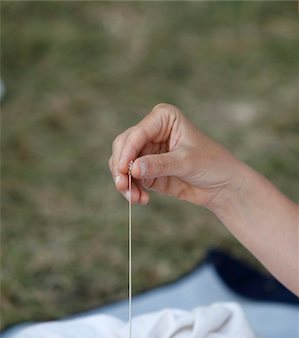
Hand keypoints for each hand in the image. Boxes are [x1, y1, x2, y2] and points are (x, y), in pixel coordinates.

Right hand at [109, 103, 239, 207]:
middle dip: (120, 168)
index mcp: (163, 119)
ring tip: (134, 198)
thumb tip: (132, 169)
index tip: (122, 170)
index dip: (127, 152)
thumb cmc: (212, 164)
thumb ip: (159, 165)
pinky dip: (132, 190)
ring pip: (123, 164)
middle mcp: (152, 132)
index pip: (137, 133)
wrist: (222, 185)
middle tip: (123, 186)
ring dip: (125, 182)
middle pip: (124, 147)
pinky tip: (140, 200)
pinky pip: (131, 179)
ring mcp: (148, 152)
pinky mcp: (147, 170)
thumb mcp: (186, 162)